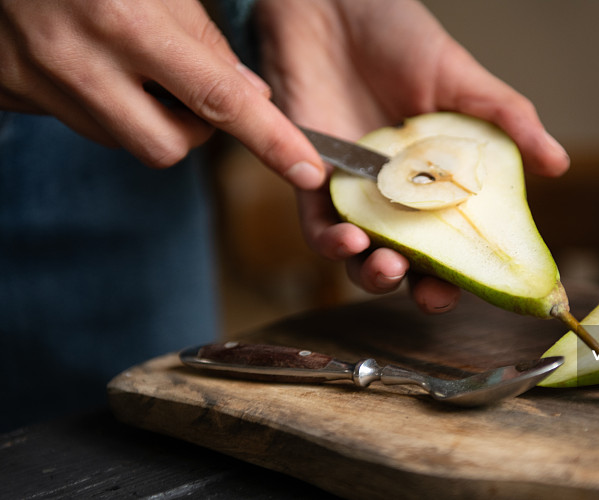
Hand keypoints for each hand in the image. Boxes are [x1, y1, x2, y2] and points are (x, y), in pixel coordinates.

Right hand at [0, 0, 325, 188]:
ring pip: (125, 142)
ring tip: (134, 66)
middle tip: (187, 86)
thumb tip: (249, 96)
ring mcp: (38, 82)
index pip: (219, 100)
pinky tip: (91, 66)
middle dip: (195, 129)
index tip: (309, 171)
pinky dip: (105, 107)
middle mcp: (81, 62)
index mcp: (127, 22)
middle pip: (169, 146)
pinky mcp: (11, 92)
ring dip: (149, 118)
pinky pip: (79, 124)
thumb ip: (202, 36)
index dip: (272, 141)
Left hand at [255, 0, 569, 312]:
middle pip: (406, 260)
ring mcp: (351, 189)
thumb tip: (559, 165)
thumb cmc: (397, 34)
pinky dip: (329, 239)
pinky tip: (349, 236)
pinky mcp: (309, 177)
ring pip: (359, 255)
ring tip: (389, 265)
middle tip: (431, 293)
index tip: (477, 288)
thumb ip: (506, 122)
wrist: (331, 3)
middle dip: (417, 287)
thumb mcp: (461, 79)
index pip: (451, 240)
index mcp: (434, 180)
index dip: (463, 272)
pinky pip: (314, 223)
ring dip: (371, 273)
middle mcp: (393, 193)